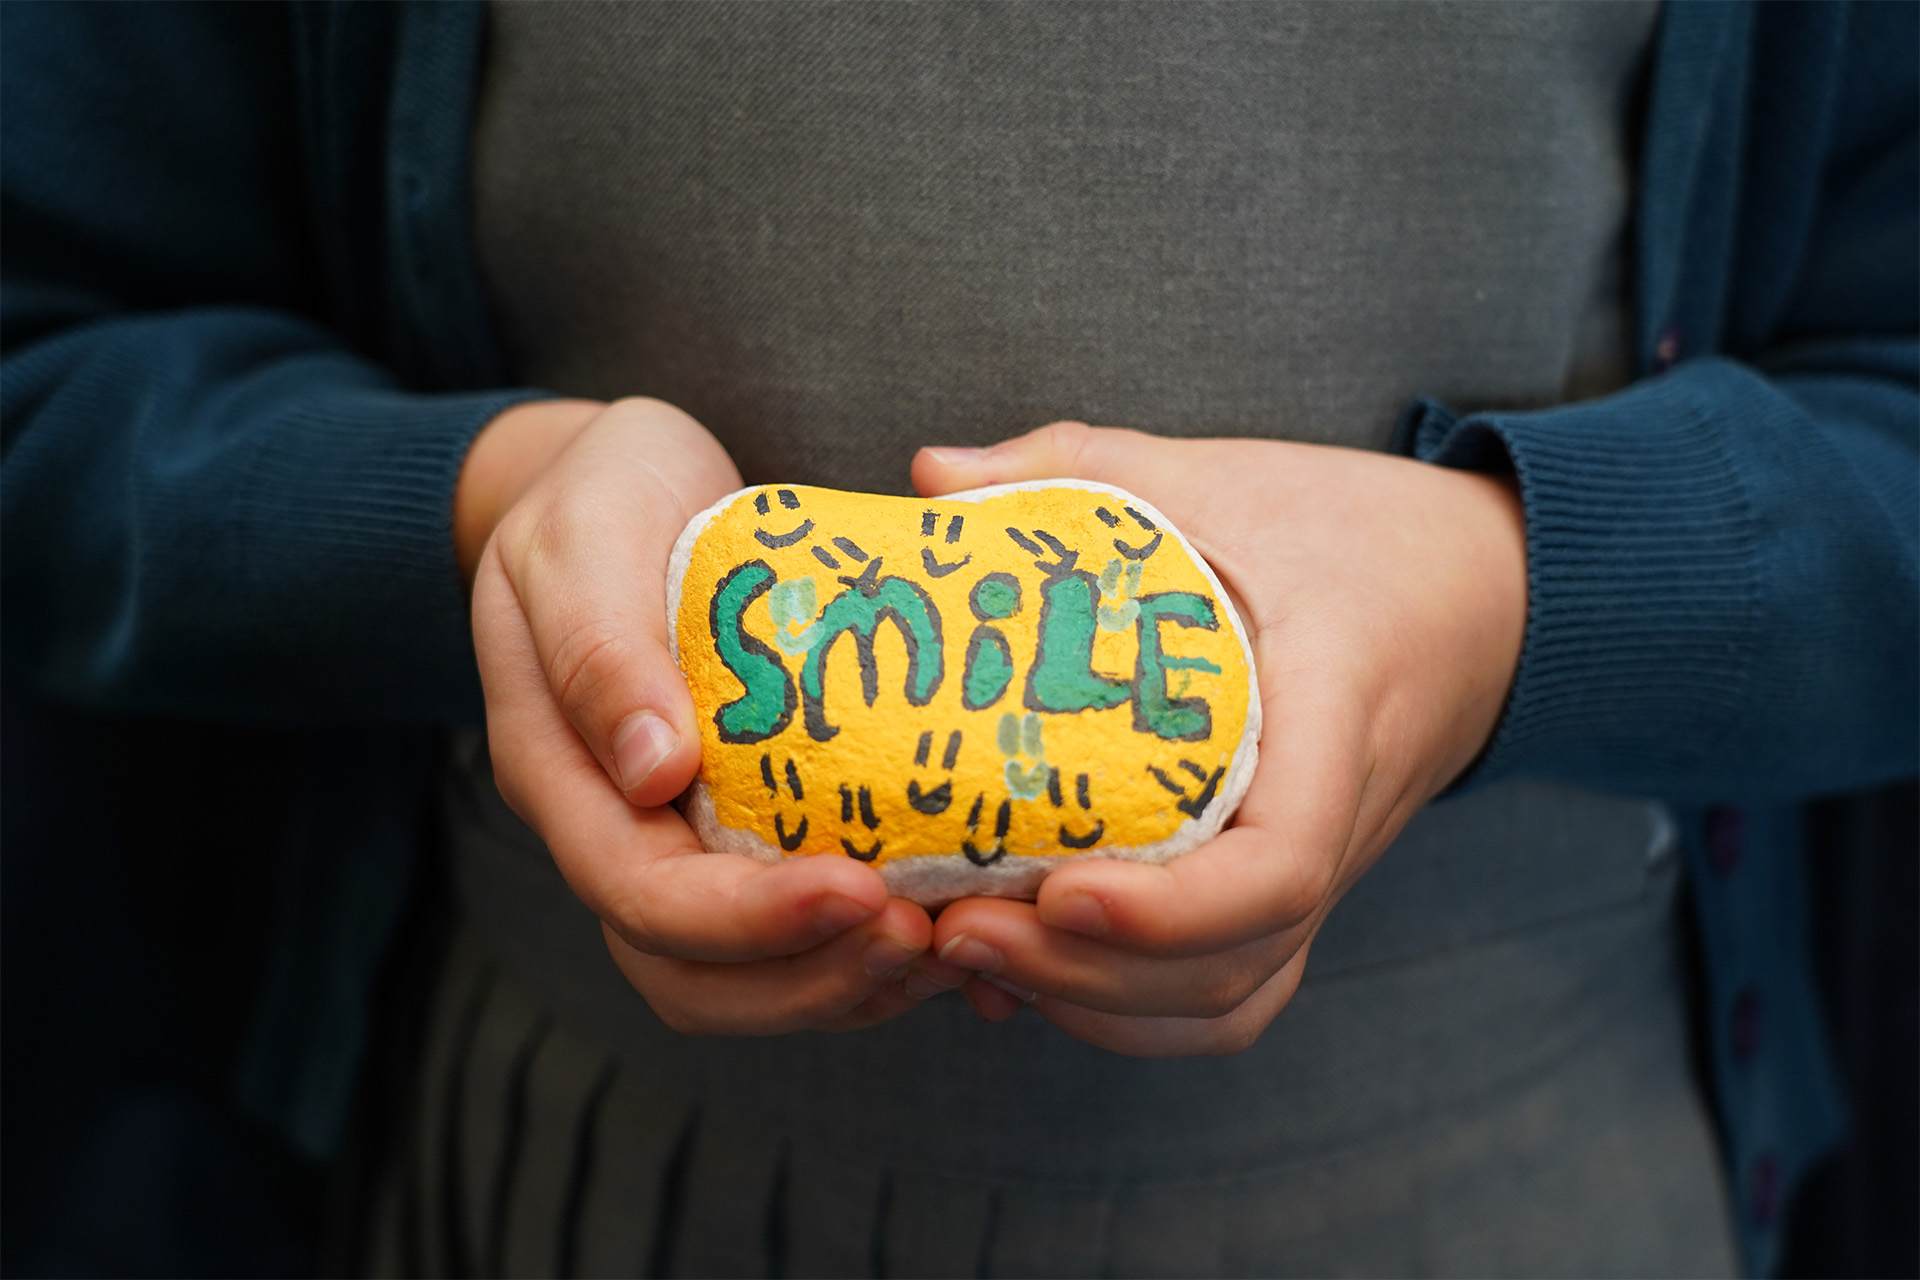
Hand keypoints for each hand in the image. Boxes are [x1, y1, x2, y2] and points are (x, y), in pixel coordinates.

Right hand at [463, 397, 958, 1033]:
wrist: (622, 483)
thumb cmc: (598, 500)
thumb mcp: (582, 541)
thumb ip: (602, 649)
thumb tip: (655, 768)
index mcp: (560, 774)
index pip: (639, 895)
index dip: (747, 919)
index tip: (859, 888)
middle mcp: (615, 832)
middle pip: (690, 974)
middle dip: (807, 976)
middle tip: (919, 938)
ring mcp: (676, 841)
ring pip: (742, 978)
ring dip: (843, 983)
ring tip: (942, 945)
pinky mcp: (740, 832)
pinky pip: (792, 935)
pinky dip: (864, 951)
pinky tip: (943, 921)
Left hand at [910, 422, 1526, 1054]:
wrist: (1471, 588)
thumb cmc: (1341, 527)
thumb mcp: (1213, 475)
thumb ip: (1075, 466)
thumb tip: (931, 476)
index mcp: (1332, 714)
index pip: (1281, 862)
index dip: (1169, 908)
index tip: (1057, 890)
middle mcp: (1337, 820)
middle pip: (1233, 962)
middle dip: (1087, 972)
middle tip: (954, 928)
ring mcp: (1320, 870)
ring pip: (1229, 1000)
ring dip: (1097, 1004)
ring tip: (973, 956)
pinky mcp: (1288, 890)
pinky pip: (1227, 993)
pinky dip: (1130, 1011)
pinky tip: (1033, 975)